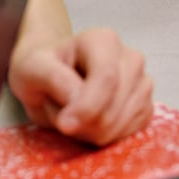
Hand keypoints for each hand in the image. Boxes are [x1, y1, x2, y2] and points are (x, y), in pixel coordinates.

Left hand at [7, 27, 152, 145]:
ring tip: (73, 113)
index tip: (65, 124)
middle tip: (60, 115)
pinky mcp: (145, 107)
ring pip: (122, 124)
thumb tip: (76, 99)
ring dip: (91, 130)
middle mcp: (131, 59)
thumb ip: (53, 79)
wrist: (52, 77)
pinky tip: (89, 122)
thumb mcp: (32, 68)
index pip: (106, 78)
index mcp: (103, 40)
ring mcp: (142, 84)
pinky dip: (105, 137)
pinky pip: (128, 133)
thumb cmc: (42, 69)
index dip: (87, 107)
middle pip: (115, 106)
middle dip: (84, 122)